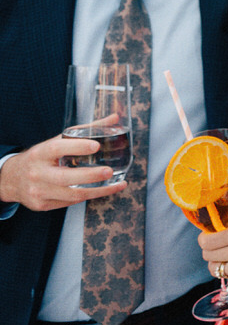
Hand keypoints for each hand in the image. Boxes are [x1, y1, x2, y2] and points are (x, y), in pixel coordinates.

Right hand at [0, 136, 125, 210]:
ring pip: (71, 195)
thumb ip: (85, 131)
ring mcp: (38, 191)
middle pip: (64, 177)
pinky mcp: (42, 205)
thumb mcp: (57, 141)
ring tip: (118, 184)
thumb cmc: (43, 157)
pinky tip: (104, 190)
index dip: (77, 147)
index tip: (96, 145)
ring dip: (98, 191)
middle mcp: (37, 173)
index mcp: (39, 153)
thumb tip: (115, 118)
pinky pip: (69, 203)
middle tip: (109, 171)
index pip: (56, 149)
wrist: (13, 178)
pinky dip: (89, 196)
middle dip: (90, 175)